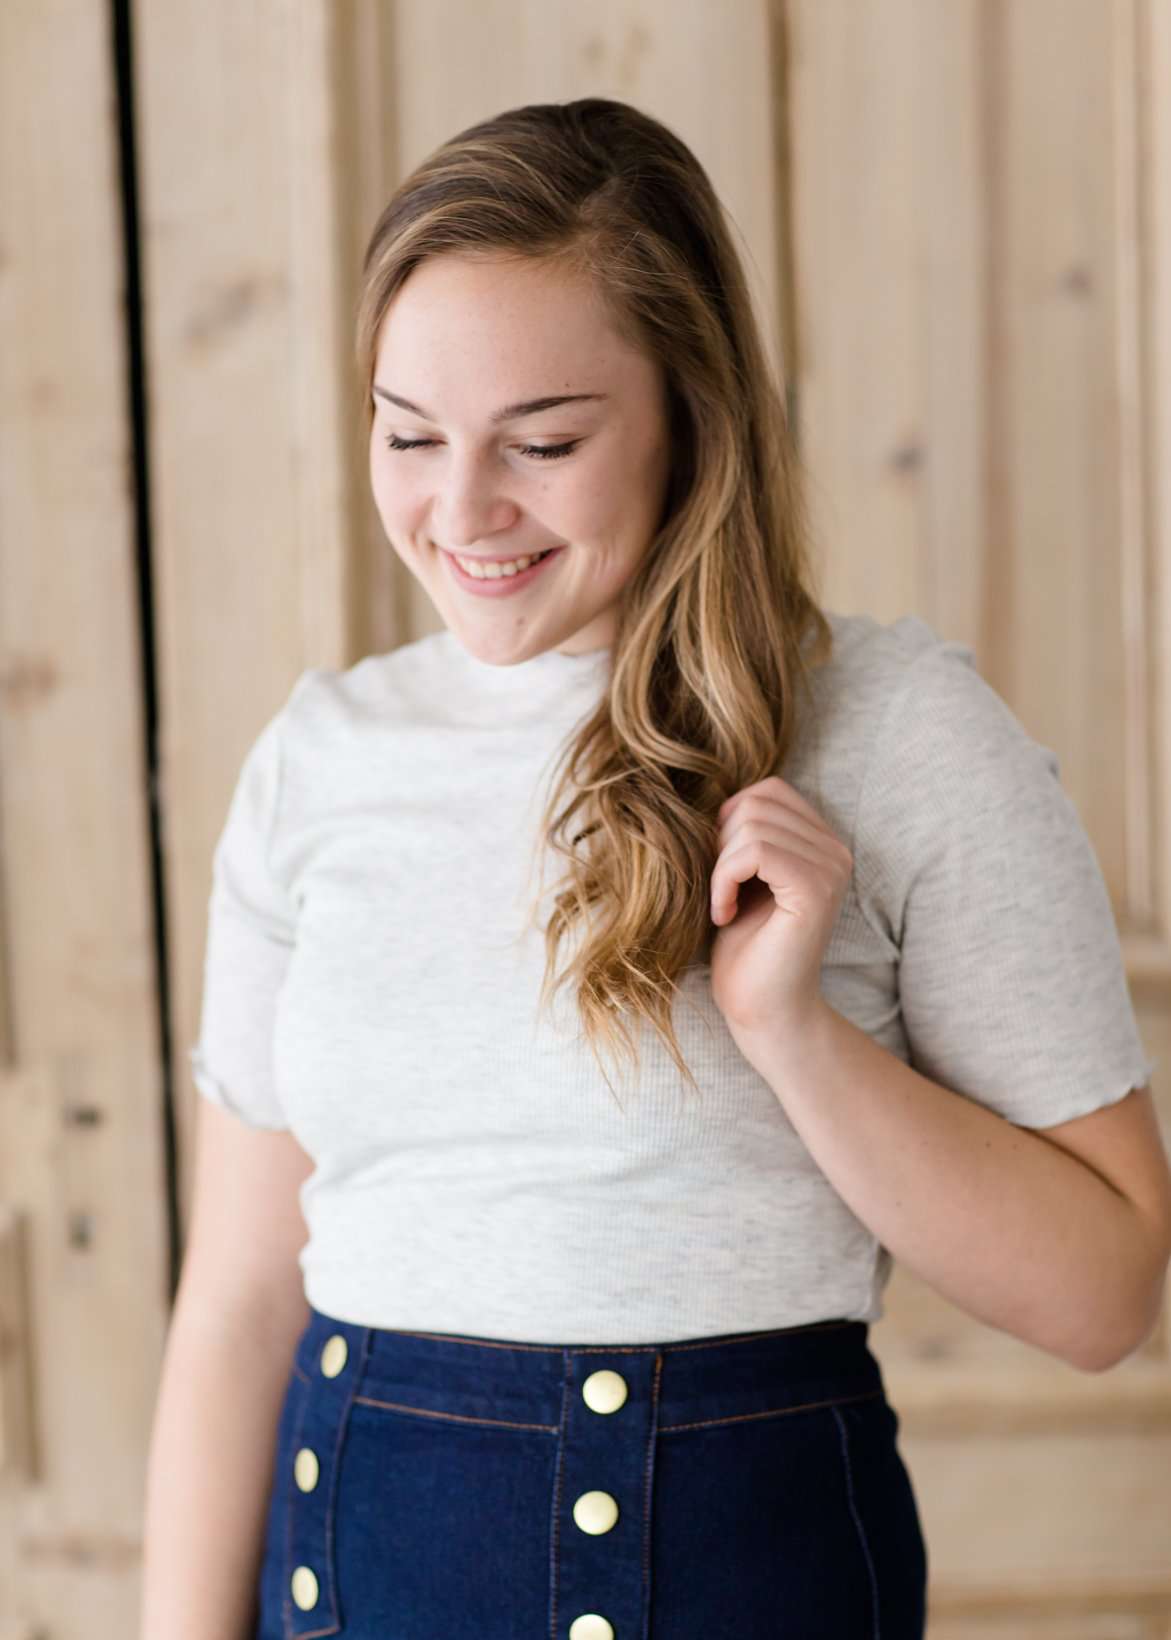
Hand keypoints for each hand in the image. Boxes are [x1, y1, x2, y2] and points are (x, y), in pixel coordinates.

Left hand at [709, 775, 852, 1040]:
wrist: (762, 1009)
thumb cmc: (745, 946)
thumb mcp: (742, 876)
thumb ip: (743, 832)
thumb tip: (717, 795)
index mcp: (823, 841)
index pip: (768, 791)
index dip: (729, 824)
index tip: (723, 873)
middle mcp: (837, 850)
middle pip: (757, 802)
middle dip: (721, 844)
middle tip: (720, 891)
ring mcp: (831, 868)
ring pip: (753, 824)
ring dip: (720, 866)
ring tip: (724, 905)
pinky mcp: (815, 889)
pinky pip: (754, 851)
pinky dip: (723, 880)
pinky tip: (724, 914)